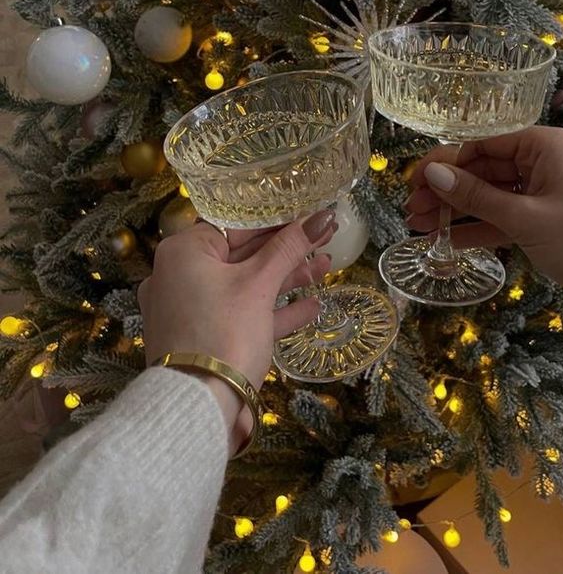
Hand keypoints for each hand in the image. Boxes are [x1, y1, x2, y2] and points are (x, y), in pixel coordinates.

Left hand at [137, 210, 336, 454]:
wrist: (198, 407)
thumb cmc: (225, 330)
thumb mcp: (260, 284)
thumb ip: (290, 247)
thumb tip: (323, 214)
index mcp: (183, 252)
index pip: (236, 225)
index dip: (278, 221)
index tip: (310, 217)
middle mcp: (178, 276)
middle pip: (241, 255)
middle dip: (286, 251)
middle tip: (325, 239)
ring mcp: (187, 310)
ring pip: (243, 286)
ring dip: (285, 280)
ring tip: (325, 268)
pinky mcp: (200, 338)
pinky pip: (239, 315)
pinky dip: (271, 311)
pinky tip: (310, 308)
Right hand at [406, 127, 562, 321]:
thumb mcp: (525, 217)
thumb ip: (476, 196)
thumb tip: (431, 173)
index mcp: (544, 146)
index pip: (482, 144)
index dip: (445, 162)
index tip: (413, 182)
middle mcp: (542, 162)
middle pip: (482, 170)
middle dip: (446, 190)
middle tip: (410, 208)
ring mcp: (542, 193)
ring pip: (488, 196)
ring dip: (455, 211)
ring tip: (418, 226)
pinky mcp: (542, 221)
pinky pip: (501, 218)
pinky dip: (476, 228)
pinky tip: (445, 240)